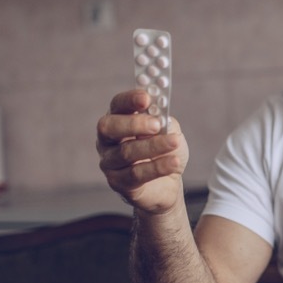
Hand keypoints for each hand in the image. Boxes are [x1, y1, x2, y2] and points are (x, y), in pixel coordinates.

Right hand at [96, 89, 188, 214]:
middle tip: (156, 124)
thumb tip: (159, 115)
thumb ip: (163, 121)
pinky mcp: (118, 182)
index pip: (117, 104)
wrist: (167, 184)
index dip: (129, 100)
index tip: (146, 98)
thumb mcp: (169, 131)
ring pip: (126, 152)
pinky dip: (158, 167)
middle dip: (134, 123)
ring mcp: (109, 162)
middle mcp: (107, 140)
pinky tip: (173, 162)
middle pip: (109, 127)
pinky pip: (136, 173)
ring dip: (153, 146)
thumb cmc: (164, 152)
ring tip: (174, 142)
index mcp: (118, 119)